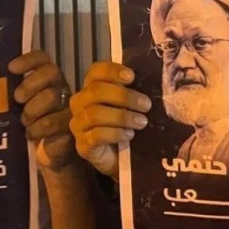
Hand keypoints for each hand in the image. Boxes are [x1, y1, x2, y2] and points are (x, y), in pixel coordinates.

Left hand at [9, 51, 73, 170]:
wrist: (47, 154)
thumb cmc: (28, 125)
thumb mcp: (16, 108)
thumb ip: (6, 95)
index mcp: (45, 79)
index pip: (42, 59)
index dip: (28, 60)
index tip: (11, 68)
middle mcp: (59, 87)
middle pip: (51, 72)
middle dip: (30, 84)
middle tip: (17, 99)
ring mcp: (67, 106)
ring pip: (52, 97)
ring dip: (32, 110)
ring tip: (24, 122)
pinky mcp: (70, 126)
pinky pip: (54, 123)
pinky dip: (38, 130)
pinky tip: (31, 135)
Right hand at [69, 62, 150, 179]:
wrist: (119, 158)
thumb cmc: (125, 125)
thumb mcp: (129, 106)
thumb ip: (132, 91)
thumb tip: (149, 80)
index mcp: (91, 88)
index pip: (95, 71)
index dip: (112, 71)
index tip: (132, 76)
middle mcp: (80, 103)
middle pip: (96, 91)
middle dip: (124, 96)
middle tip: (146, 105)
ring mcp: (78, 124)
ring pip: (95, 114)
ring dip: (122, 117)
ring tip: (142, 122)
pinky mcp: (82, 145)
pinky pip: (97, 135)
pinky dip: (116, 133)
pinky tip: (129, 135)